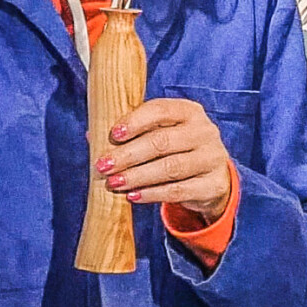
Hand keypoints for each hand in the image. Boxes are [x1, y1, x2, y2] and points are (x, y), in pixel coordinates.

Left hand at [97, 98, 233, 221]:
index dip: (135, 121)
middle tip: (103, 166)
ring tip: (114, 183)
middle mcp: (205, 131)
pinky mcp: (213, 185)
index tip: (113, 134)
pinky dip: (153, 194)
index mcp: (189, 111)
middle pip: (162, 141)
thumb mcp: (161, 134)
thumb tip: (92, 136)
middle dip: (129, 154)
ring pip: (170, 167)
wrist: (213, 177)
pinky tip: (133, 196)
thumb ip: (132, 132)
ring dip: (137, 176)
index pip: (161, 110)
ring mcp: (212, 159)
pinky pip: (179, 190)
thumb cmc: (177, 149)